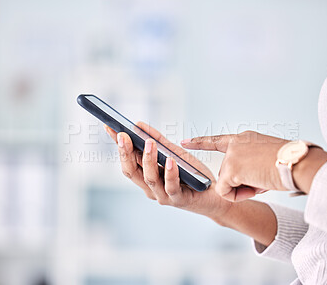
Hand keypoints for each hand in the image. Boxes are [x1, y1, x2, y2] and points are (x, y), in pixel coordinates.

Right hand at [104, 122, 232, 221]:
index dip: (118, 146)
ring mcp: (163, 195)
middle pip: (131, 171)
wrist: (216, 197)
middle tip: (123, 135)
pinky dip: (170, 173)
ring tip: (149, 143)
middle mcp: (151, 188)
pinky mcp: (179, 200)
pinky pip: (171, 187)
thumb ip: (159, 141)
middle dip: (125, 153)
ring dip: (148, 160)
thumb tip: (140, 125)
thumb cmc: (193, 175)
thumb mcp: (175, 153)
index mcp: (146, 176)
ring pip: (149, 178)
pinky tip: (170, 161)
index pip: (127, 160)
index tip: (110, 128)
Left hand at [182, 131, 326, 201]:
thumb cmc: (292, 162)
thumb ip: (251, 164)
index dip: (200, 142)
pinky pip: (227, 193)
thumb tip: (246, 179)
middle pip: (228, 173)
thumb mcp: (268, 157)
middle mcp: (236, 143)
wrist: (299, 162)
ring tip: (264, 181)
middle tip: (263, 180)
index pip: (217, 141)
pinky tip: (257, 187)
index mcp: (245, 139)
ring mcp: (232, 155)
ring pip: (228, 183)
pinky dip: (241, 196)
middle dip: (242, 183)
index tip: (184, 142)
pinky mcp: (231, 169)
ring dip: (244, 189)